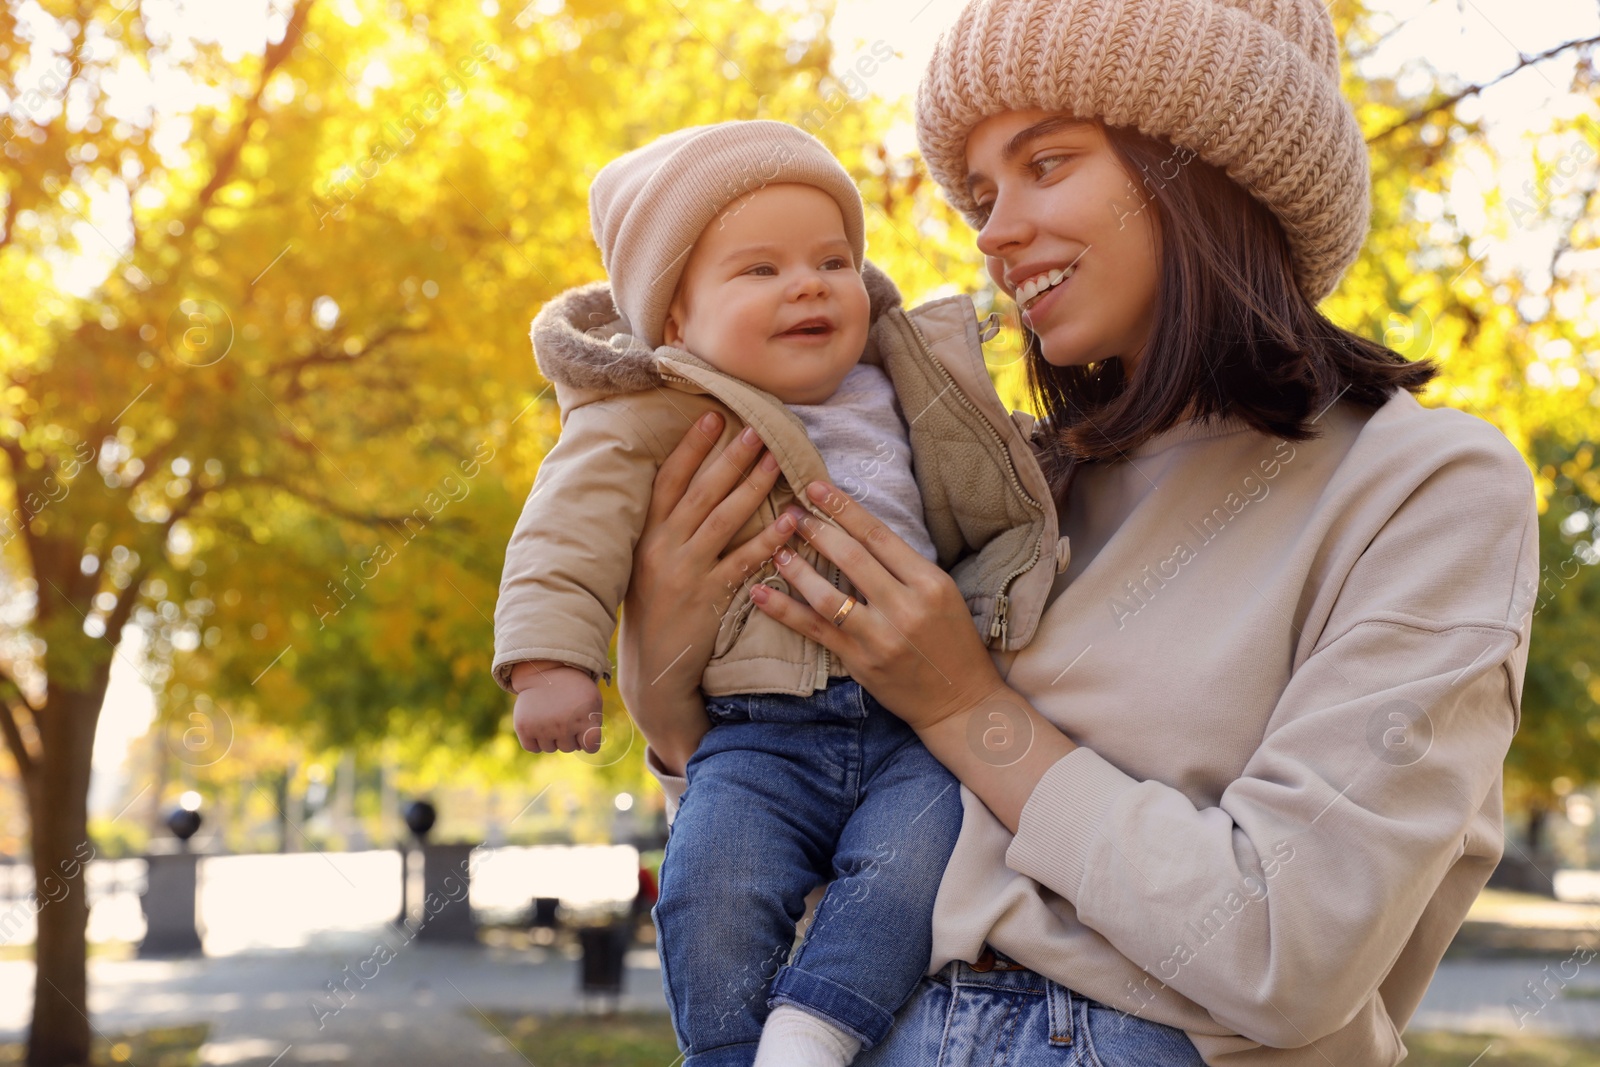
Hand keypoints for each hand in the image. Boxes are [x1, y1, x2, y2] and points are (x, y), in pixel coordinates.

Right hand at [511, 661, 603, 752]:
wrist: (547, 672)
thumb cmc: (574, 692)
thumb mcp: (593, 703)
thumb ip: (594, 728)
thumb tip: (584, 750)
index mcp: (584, 718)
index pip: (591, 747)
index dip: (589, 741)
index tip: (586, 730)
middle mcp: (563, 725)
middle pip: (569, 748)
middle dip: (569, 735)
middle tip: (566, 714)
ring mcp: (543, 727)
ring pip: (550, 748)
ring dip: (551, 737)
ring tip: (552, 716)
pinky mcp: (524, 727)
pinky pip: (532, 748)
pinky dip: (535, 740)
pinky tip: (539, 724)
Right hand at [616, 410, 802, 772]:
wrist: (652, 667)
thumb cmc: (654, 608)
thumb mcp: (648, 562)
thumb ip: (667, 526)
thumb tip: (692, 483)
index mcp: (647, 534)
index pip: (668, 481)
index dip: (690, 448)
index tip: (712, 416)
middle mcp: (663, 548)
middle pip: (701, 493)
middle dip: (730, 458)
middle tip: (757, 429)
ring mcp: (686, 573)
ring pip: (723, 520)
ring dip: (752, 487)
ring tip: (777, 461)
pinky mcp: (709, 598)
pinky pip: (743, 562)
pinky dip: (768, 540)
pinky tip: (790, 521)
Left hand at [753, 480, 1009, 731]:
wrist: (961, 701)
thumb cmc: (953, 642)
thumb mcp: (943, 594)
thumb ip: (905, 566)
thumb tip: (859, 532)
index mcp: (930, 582)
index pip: (878, 535)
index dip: (843, 508)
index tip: (815, 487)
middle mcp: (905, 606)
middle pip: (851, 557)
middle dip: (816, 530)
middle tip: (790, 511)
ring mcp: (880, 636)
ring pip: (827, 594)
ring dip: (796, 568)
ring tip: (775, 549)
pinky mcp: (859, 661)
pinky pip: (814, 630)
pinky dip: (783, 610)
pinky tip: (760, 594)